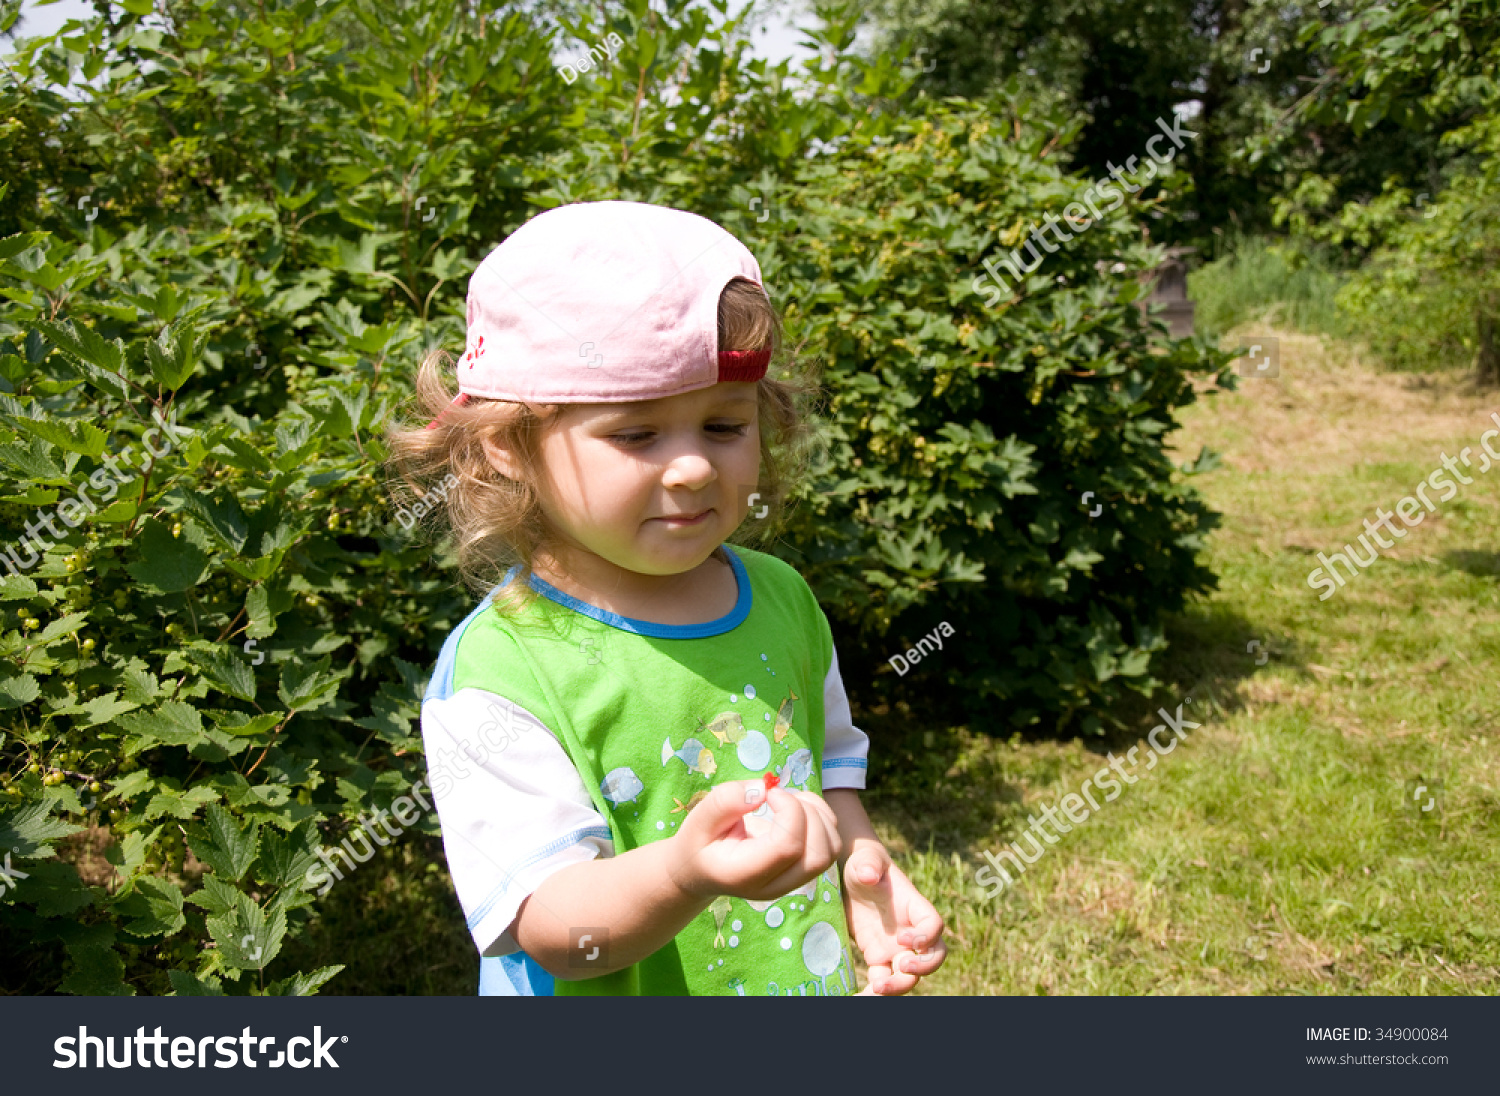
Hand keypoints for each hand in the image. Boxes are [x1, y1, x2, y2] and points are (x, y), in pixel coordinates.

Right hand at [670, 781, 842, 901]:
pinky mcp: (802, 870)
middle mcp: (774, 885)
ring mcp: (791, 882)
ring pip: (830, 850)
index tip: (769, 792)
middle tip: (779, 797)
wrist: (699, 871)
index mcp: (745, 874)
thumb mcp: (699, 819)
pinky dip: (822, 819)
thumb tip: (762, 789)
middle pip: (818, 854)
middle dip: (808, 814)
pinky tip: (795, 809)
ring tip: (788, 801)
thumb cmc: (698, 842)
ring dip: (818, 815)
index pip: (788, 846)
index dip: (789, 810)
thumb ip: (725, 802)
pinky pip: (831, 845)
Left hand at [842, 840, 946, 994]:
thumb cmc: (865, 864)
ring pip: (910, 976)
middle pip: (932, 957)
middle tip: (900, 965)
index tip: (904, 937)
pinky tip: (861, 997)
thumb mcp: (865, 860)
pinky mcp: (878, 957)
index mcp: (914, 907)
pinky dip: (876, 992)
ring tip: (877, 989)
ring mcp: (895, 947)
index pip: (934, 925)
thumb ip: (869, 864)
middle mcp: (910, 931)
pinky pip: (884, 980)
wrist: (852, 879)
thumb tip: (869, 874)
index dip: (926, 936)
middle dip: (922, 967)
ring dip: (899, 986)